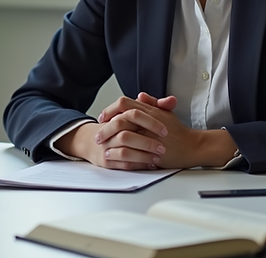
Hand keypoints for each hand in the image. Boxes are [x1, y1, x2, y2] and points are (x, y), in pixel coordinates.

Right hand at [56, 92, 178, 169]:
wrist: (94, 141)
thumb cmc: (120, 128)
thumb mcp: (135, 114)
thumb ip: (155, 105)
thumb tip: (171, 101)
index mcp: (118, 115)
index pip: (132, 114)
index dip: (150, 122)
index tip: (164, 130)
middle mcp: (110, 130)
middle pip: (127, 135)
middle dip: (147, 142)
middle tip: (162, 147)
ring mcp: (107, 145)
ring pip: (125, 152)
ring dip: (143, 156)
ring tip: (157, 157)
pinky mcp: (106, 160)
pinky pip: (123, 164)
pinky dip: (138, 165)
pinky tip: (149, 164)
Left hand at [97, 95, 203, 168]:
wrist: (193, 146)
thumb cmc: (178, 131)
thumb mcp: (165, 113)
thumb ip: (152, 103)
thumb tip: (139, 95)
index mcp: (150, 110)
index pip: (124, 103)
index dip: (110, 110)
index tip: (102, 118)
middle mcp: (149, 120)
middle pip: (120, 118)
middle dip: (106, 126)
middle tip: (98, 134)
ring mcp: (150, 136)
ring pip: (124, 133)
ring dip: (110, 139)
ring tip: (102, 145)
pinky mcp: (152, 150)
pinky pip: (131, 150)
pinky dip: (119, 152)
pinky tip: (111, 155)